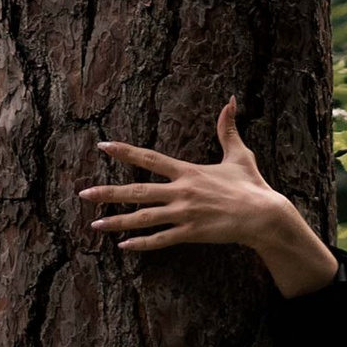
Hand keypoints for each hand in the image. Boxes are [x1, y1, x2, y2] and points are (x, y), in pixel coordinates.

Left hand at [78, 101, 339, 300]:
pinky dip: (142, 244)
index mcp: (188, 171)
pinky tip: (123, 247)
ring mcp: (184, 214)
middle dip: (109, 192)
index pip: (149, 158)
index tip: (103, 146)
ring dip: (118, 221)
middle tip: (83, 194)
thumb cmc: (251, 185)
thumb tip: (231, 100)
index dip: (125, 151)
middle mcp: (181, 192)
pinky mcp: (190, 233)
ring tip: (95, 224)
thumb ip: (228, 128)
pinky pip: (161, 240)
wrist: (264, 215)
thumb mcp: (238, 154)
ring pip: (143, 218)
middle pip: (137, 190)